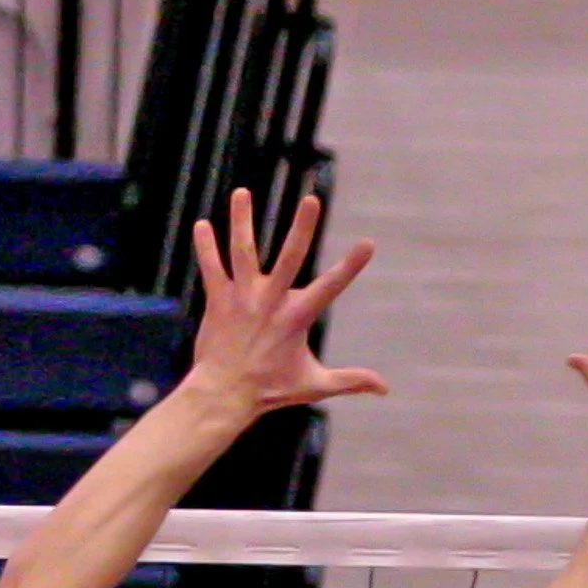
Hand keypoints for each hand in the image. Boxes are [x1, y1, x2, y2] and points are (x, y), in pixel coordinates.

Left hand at [190, 188, 387, 416]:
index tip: (368, 243)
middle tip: (312, 200)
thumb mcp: (315, 385)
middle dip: (302, 227)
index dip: (351, 266)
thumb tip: (385, 388)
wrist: (223, 395)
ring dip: (242, 221)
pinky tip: (202, 225)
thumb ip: (351, 380)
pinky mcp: (218, 301)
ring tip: (242, 193)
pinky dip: (206, 247)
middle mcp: (270, 302)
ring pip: (242, 252)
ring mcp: (242, 298)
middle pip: (289, 257)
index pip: (331, 287)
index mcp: (296, 318)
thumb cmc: (270, 390)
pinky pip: (211, 268)